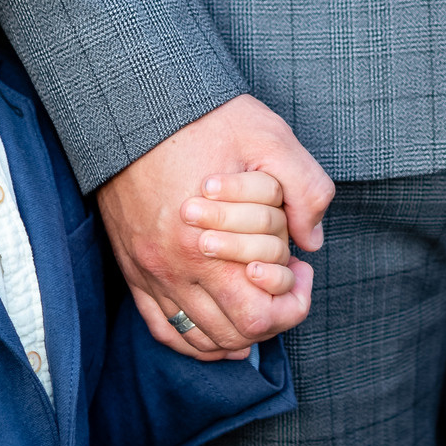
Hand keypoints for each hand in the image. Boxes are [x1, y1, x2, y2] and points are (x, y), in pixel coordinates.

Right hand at [96, 96, 331, 359]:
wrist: (135, 106)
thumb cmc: (205, 120)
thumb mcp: (271, 140)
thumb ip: (306, 189)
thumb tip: (312, 241)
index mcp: (208, 247)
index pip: (258, 318)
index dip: (293, 304)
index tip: (302, 270)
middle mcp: (174, 269)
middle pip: (232, 336)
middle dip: (270, 318)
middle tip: (284, 283)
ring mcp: (149, 272)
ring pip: (198, 338)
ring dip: (235, 331)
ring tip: (255, 297)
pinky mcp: (133, 268)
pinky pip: (162, 327)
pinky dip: (194, 339)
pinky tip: (218, 327)